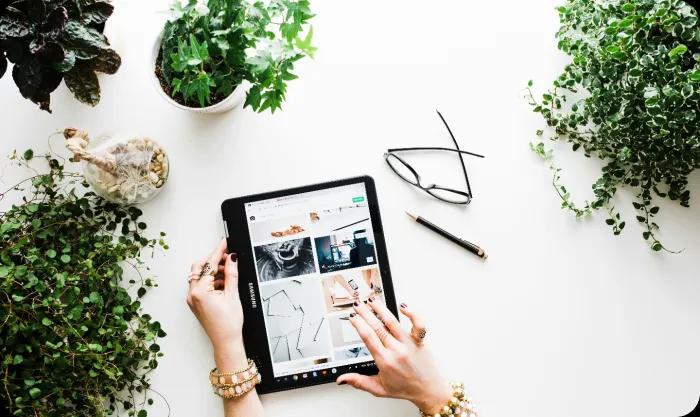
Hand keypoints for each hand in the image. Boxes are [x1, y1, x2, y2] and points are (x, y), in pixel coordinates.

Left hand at [186, 239, 245, 366]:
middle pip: (199, 267)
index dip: (218, 251)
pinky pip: (201, 285)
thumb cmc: (228, 324)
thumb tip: (232, 259)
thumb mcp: (233, 295)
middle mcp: (192, 294)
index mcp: (200, 291)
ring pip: (199, 276)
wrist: (226, 342)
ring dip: (213, 271)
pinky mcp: (196, 302)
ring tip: (228, 274)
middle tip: (228, 258)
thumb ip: (231, 274)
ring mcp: (192, 299)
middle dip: (213, 261)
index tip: (225, 242)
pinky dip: (211, 281)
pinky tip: (224, 284)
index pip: (209, 264)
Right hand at [336, 300, 451, 413]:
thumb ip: (359, 382)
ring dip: (381, 309)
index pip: (367, 337)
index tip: (352, 317)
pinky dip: (412, 314)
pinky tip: (403, 306)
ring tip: (372, 300)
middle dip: (365, 313)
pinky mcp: (419, 341)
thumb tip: (342, 379)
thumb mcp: (379, 389)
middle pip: (377, 327)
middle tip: (358, 305)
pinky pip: (418, 324)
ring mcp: (408, 344)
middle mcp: (396, 350)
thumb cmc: (406, 389)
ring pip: (392, 322)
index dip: (358, 324)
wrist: (429, 391)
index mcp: (384, 361)